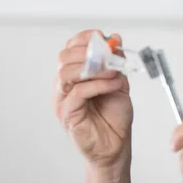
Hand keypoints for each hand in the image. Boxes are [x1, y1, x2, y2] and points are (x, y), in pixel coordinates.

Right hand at [53, 29, 133, 169]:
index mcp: (74, 76)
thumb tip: (115, 39)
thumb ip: (115, 62)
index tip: (102, 37)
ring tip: (113, 71)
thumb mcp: (119, 82)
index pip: (69, 49)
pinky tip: (115, 85)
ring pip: (66, 72)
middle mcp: (63, 86)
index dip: (84, 39)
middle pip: (64, 57)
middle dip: (88, 51)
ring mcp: (63, 100)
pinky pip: (79, 92)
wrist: (115, 145)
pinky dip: (99, 84)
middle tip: (109, 55)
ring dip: (93, 67)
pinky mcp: (68, 114)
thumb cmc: (114, 116)